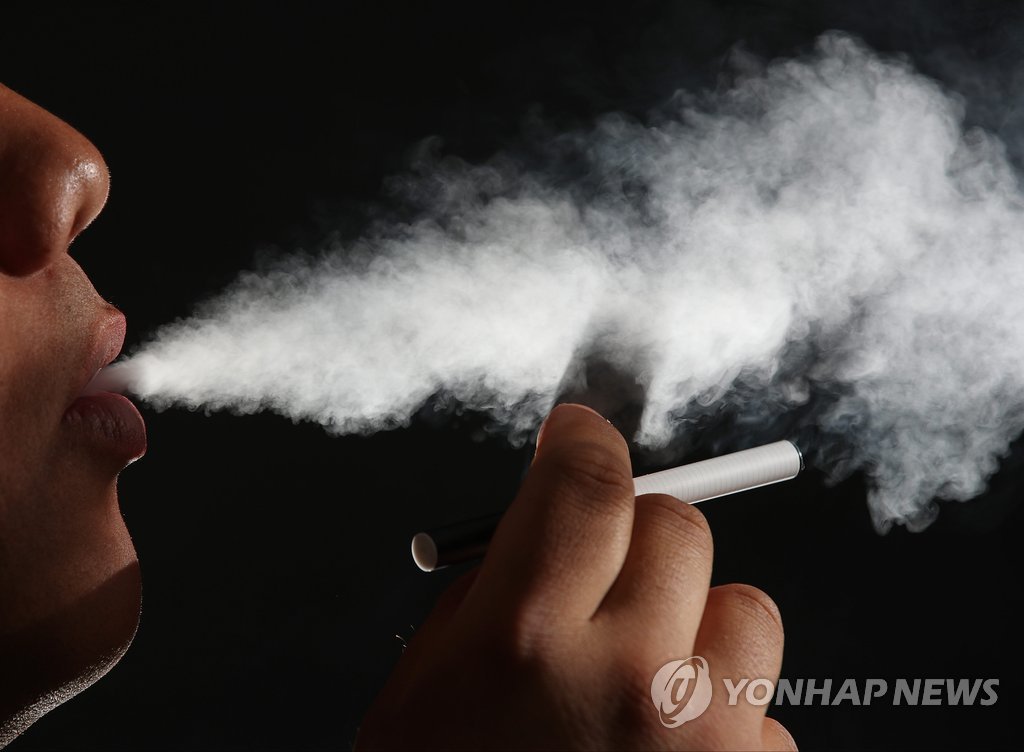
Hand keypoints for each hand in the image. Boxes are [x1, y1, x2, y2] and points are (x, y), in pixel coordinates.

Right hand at [356, 403, 795, 749]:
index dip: (584, 440)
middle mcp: (625, 674)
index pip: (588, 481)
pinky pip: (767, 705)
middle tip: (604, 578)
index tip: (580, 437)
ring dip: (699, 622)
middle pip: (679, 524)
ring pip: (747, 605)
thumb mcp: (425, 688)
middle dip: (638, 537)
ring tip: (646, 677)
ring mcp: (702, 735)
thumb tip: (549, 521)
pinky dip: (727, 714)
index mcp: (522, 637)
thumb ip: (491, 590)